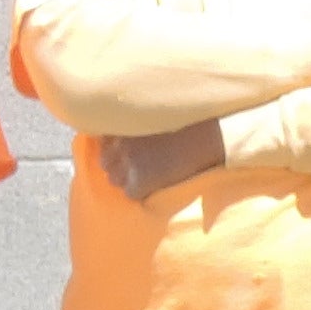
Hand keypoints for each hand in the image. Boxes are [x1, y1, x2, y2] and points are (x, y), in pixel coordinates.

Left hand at [100, 118, 228, 201]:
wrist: (207, 139)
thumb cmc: (189, 124)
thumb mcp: (156, 115)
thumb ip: (136, 122)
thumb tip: (118, 135)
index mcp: (123, 124)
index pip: (103, 142)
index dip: (115, 149)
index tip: (129, 151)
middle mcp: (120, 143)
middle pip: (105, 163)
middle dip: (119, 165)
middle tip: (142, 165)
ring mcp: (127, 163)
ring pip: (115, 180)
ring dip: (128, 179)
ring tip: (151, 174)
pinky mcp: (138, 182)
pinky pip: (131, 194)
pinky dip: (141, 193)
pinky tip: (158, 183)